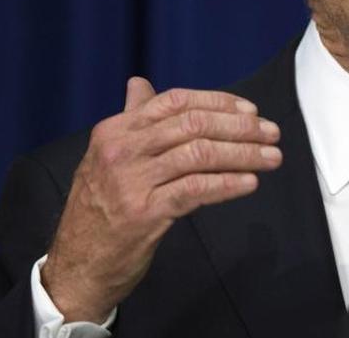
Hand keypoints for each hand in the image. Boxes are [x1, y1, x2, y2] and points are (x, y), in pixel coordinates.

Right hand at [40, 77, 281, 322]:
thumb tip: (139, 84)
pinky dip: (228, 183)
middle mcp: (122, 150)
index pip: (175, 101)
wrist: (77, 265)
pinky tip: (250, 182)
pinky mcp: (144, 213)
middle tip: (272, 133)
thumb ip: (131, 120)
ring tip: (271, 157)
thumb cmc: (100, 208)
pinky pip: (196, 189)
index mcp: (115, 130)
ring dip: (244, 154)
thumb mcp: (107, 157)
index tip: (251, 110)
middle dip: (240, 127)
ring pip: (200, 154)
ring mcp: (131, 181)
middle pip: (193, 125)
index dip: (218, 102)